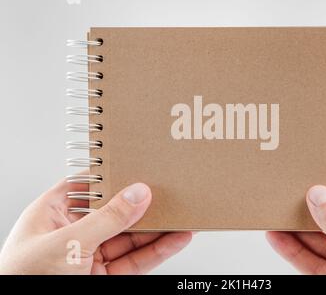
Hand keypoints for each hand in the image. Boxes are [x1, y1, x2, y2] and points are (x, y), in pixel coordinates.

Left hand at [0, 178, 191, 273]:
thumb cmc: (23, 279)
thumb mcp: (68, 243)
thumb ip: (107, 219)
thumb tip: (138, 194)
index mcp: (55, 212)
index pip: (90, 185)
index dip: (116, 175)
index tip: (141, 167)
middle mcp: (73, 231)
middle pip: (116, 211)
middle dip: (144, 204)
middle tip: (171, 194)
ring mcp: (90, 255)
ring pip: (130, 237)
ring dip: (157, 229)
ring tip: (182, 216)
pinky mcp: (104, 276)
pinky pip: (135, 261)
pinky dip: (158, 251)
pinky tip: (175, 239)